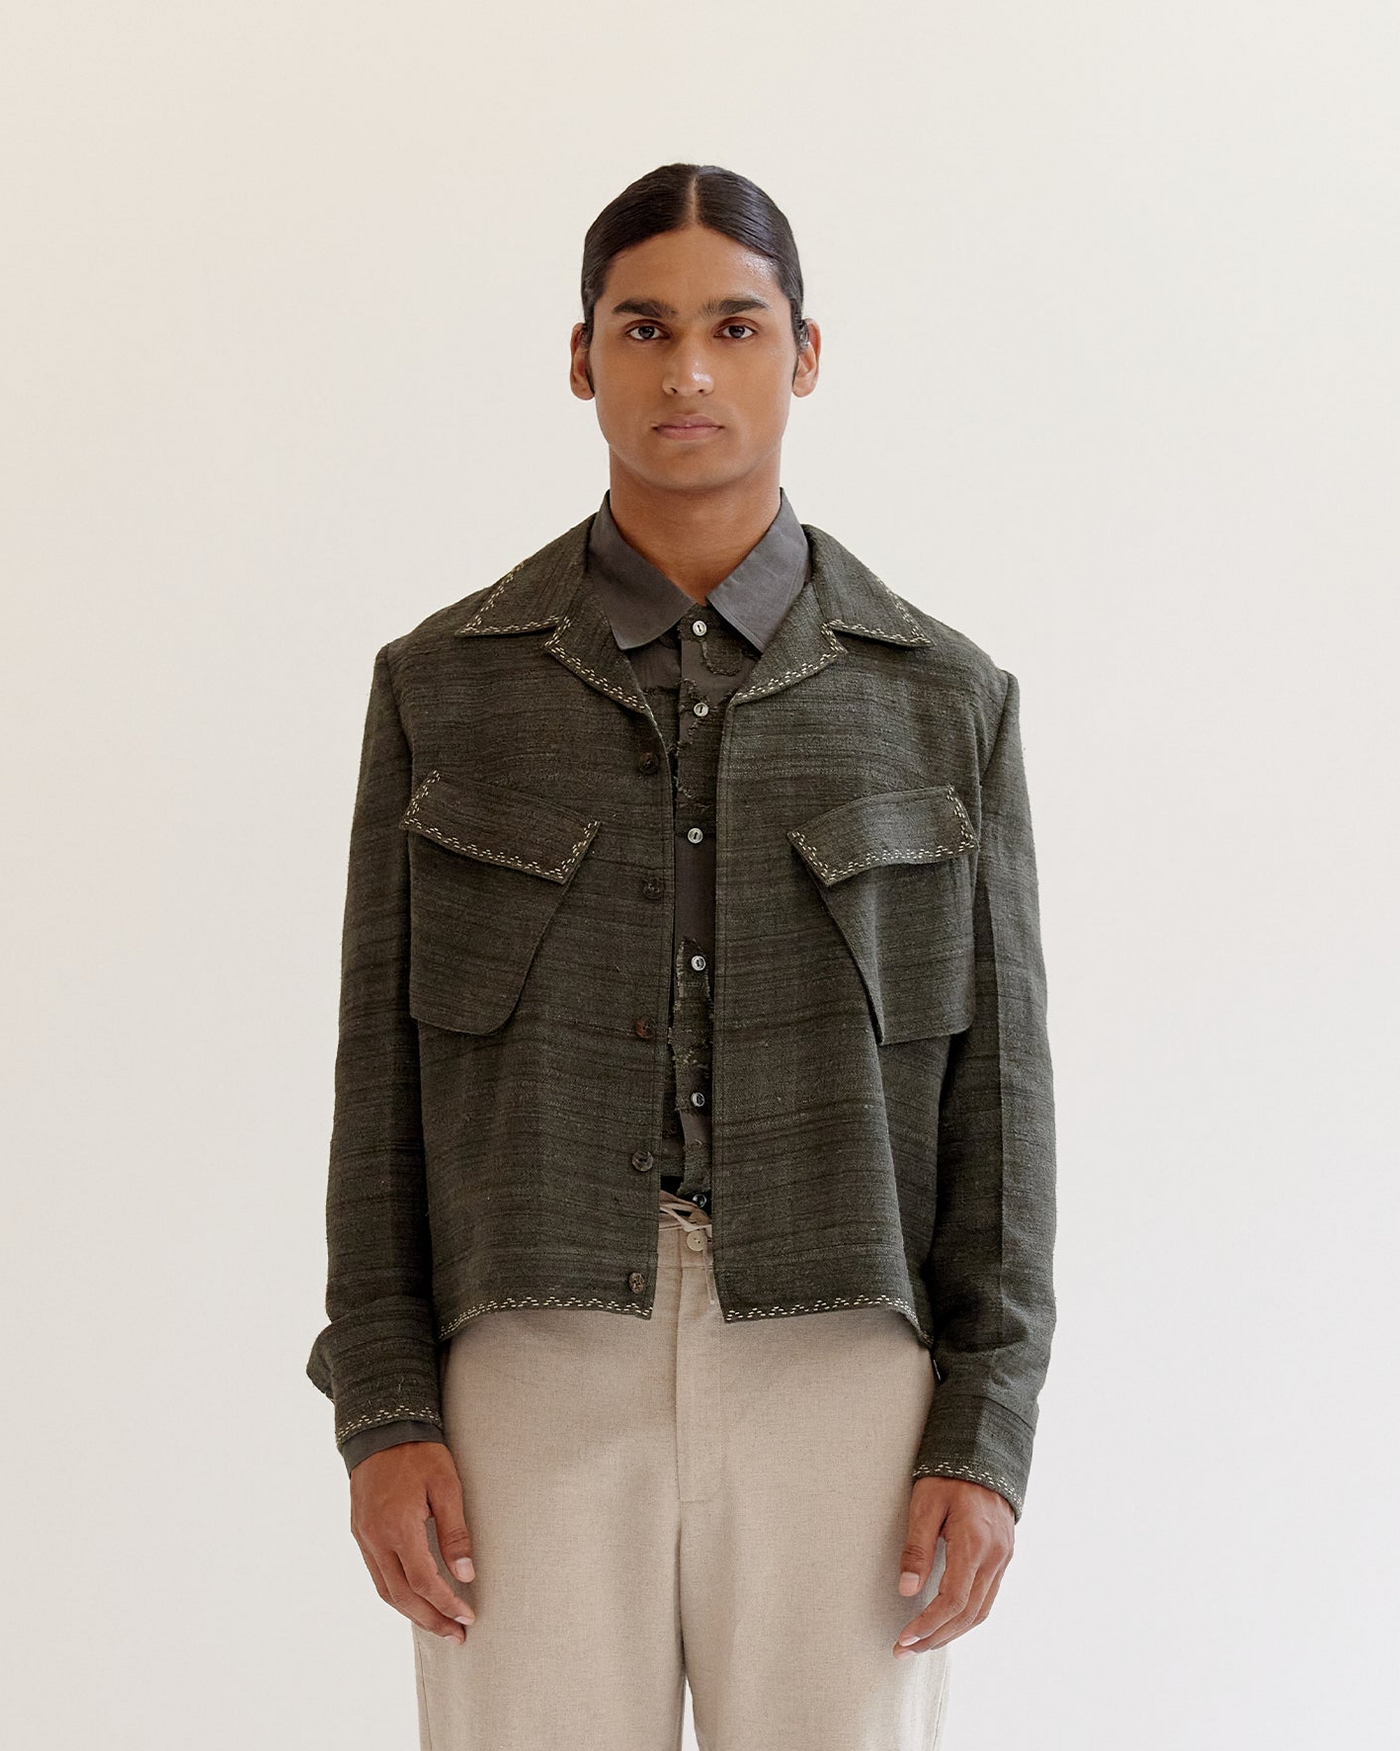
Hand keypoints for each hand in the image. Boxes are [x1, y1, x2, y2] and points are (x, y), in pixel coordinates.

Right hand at [349, 1440, 477, 1641]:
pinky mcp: (359, 1532)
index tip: (468, 1616)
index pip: (424, 1582)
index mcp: (398, 1527)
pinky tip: (413, 1597)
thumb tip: (466, 1574)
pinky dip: (395, 1593)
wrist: (382, 1427)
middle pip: (402, 1596)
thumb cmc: (419, 1453)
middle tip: (455, 1635)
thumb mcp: (446, 1486)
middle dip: (430, 1619)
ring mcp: (363, 1537)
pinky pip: (376, 1574)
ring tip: (437, 1624)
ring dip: (411, 1612)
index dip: (447, 1603)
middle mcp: (375, 1538)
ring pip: (385, 1590)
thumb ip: (455, 1532)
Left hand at [892, 1475, 1014, 1656]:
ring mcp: (1003, 1558)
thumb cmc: (948, 1475)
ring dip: (951, 1632)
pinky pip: (987, 1597)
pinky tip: (946, 1621)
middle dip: (936, 1637)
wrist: (984, 1453)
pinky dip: (966, 1616)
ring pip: (980, 1611)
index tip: (904, 1639)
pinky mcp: (1003, 1556)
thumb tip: (906, 1590)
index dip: (928, 1625)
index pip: (953, 1600)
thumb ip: (916, 1548)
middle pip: (968, 1614)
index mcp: (974, 1543)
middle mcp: (994, 1556)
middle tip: (905, 1649)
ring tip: (922, 1642)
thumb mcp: (924, 1504)